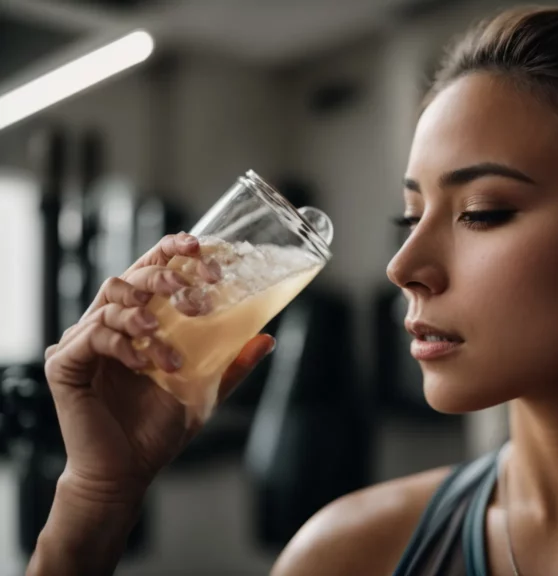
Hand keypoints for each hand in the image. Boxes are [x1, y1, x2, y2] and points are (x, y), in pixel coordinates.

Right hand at [43, 232, 275, 501]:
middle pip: (128, 279)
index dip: (171, 252)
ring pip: (110, 304)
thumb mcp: (206, 390)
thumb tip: (267, 337)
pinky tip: (145, 364)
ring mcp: (81, 343)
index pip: (149, 272)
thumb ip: (232, 362)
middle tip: (189, 289)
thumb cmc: (160, 429)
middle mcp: (106, 326)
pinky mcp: (63, 365)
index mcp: (137, 323)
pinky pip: (91, 337)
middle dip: (161, 277)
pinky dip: (123, 345)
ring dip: (146, 318)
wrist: (129, 472)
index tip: (200, 246)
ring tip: (169, 346)